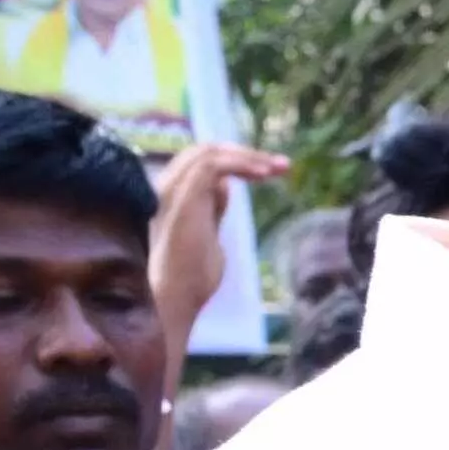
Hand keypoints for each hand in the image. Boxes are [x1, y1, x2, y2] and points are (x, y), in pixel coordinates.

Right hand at [146, 141, 291, 340]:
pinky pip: (212, 165)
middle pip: (205, 151)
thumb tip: (224, 185)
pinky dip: (239, 164)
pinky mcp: (183, 196)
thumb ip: (213, 208)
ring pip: (209, 152)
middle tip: (282, 165)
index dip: (235, 160)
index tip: (268, 171)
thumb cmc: (191, 277)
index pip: (201, 161)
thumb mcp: (208, 234)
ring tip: (279, 167)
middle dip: (247, 154)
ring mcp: (171, 189)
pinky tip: (263, 174)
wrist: (175, 298)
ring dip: (248, 156)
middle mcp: (166, 186)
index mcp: (171, 194)